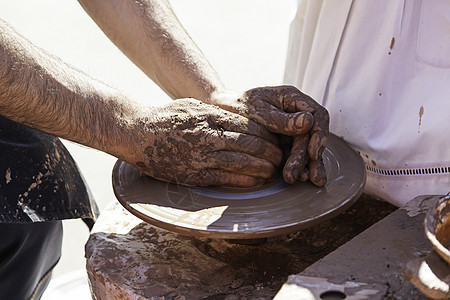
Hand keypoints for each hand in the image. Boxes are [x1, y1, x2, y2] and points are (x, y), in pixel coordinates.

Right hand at [123, 99, 282, 186]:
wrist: (136, 134)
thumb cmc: (164, 118)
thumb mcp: (191, 106)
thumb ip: (215, 113)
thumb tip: (238, 118)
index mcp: (209, 115)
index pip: (248, 125)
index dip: (266, 134)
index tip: (276, 139)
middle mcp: (207, 135)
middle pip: (249, 144)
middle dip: (270, 152)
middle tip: (281, 157)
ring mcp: (201, 156)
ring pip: (241, 162)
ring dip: (262, 168)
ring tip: (274, 170)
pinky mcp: (194, 175)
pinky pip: (225, 179)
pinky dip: (245, 180)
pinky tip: (256, 181)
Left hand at [211, 86, 328, 186]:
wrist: (222, 113)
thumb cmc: (239, 106)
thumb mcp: (258, 109)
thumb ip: (282, 119)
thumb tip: (309, 121)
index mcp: (293, 100)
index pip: (317, 115)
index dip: (319, 135)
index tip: (312, 152)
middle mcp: (297, 115)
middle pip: (311, 136)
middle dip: (307, 157)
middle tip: (300, 175)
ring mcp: (291, 130)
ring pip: (307, 149)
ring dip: (307, 166)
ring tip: (304, 180)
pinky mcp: (284, 144)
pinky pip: (295, 156)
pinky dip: (298, 167)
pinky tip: (299, 178)